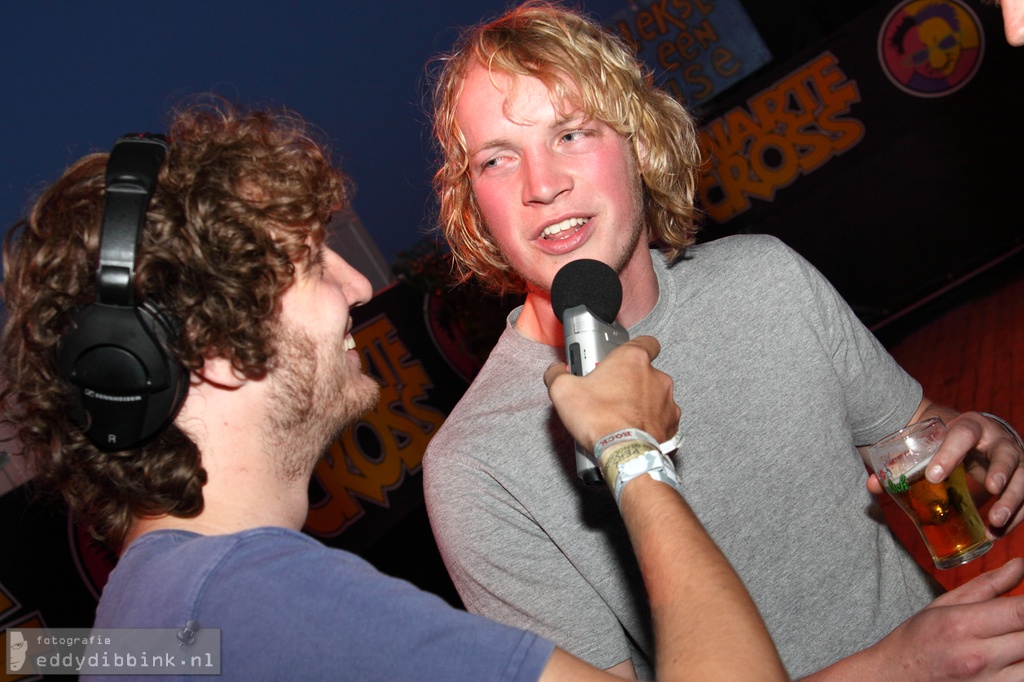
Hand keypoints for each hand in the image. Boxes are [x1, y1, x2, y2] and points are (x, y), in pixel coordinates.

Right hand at [544, 336, 679, 452]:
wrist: (625, 454)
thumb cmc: (600, 420)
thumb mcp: (563, 391)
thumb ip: (557, 374)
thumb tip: (555, 371)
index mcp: (633, 359)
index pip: (645, 341)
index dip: (633, 349)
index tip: (618, 359)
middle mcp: (656, 376)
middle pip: (644, 372)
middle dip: (629, 381)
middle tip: (609, 394)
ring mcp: (667, 401)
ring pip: (654, 396)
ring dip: (641, 402)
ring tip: (619, 416)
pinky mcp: (671, 424)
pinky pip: (661, 418)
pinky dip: (649, 422)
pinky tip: (632, 430)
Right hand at [863, 558, 1023, 680]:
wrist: (894, 679)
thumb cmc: (916, 641)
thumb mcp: (944, 606)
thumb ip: (987, 586)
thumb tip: (1020, 565)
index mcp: (963, 624)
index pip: (1021, 611)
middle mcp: (979, 656)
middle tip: (1018, 620)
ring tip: (1015, 637)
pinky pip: (1023, 681)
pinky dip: (1022, 668)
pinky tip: (1014, 657)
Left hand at [867, 410, 1023, 533]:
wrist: (978, 437)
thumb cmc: (947, 444)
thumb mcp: (930, 447)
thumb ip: (901, 466)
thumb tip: (871, 485)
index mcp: (970, 426)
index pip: (962, 434)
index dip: (949, 453)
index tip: (933, 476)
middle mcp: (998, 440)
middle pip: (1006, 453)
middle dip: (1001, 472)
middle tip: (991, 490)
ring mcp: (1016, 458)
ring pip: (1023, 477)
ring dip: (1013, 500)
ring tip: (996, 522)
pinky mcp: (1022, 477)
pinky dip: (1017, 516)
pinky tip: (998, 533)